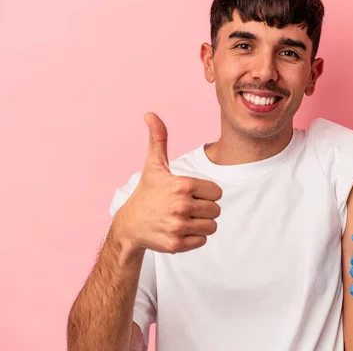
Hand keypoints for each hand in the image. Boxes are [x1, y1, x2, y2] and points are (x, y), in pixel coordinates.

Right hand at [111, 112, 222, 253]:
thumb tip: (150, 113)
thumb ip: (158, 139)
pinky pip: (202, 241)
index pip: (217, 192)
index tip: (190, 194)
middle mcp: (181, 206)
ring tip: (184, 219)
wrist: (129, 225)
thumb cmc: (146, 192)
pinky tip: (179, 230)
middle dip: (205, 209)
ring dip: (201, 224)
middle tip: (186, 208)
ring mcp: (178, 227)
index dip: (206, 193)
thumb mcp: (154, 165)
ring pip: (212, 227)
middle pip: (216, 210)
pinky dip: (194, 238)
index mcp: (183, 185)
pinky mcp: (176, 245)